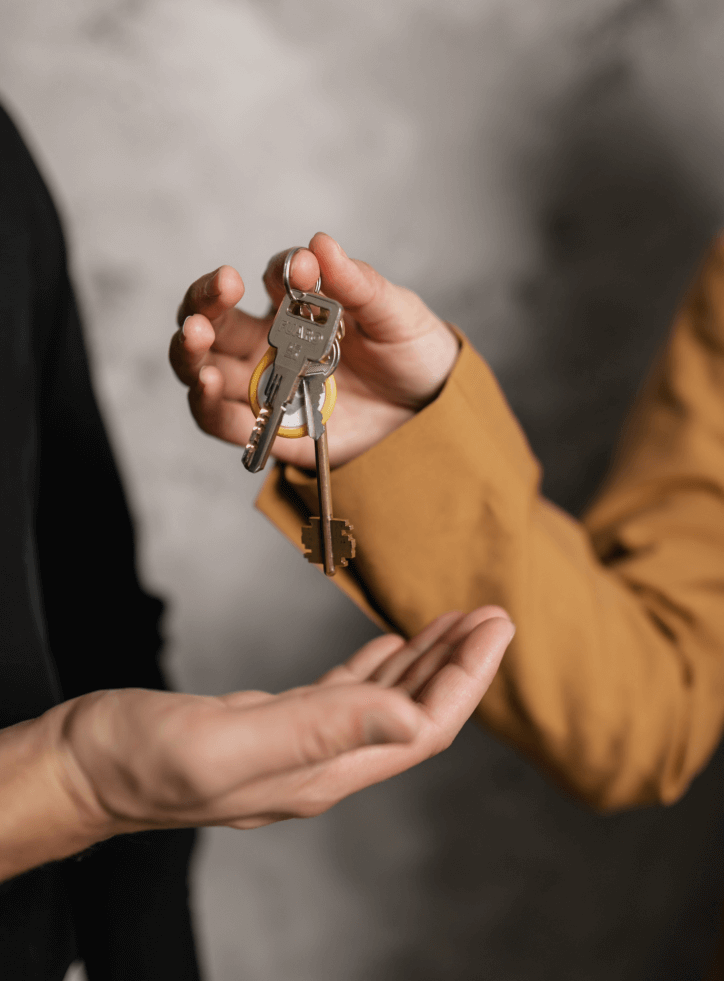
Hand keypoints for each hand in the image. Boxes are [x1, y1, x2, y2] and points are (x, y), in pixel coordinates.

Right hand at [0, 608, 512, 879]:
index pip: (421, 727)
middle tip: (492, 615)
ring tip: (456, 623)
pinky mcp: (271, 726)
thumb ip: (320, 728)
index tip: (495, 627)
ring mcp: (296, 746)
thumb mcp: (231, 740)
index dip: (466, 679)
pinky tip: (390, 646)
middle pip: (413, 714)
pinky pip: (343, 694)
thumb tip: (410, 718)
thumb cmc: (141, 759)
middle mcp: (320, 763)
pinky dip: (375, 667)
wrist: (83, 767)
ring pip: (383, 701)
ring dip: (424, 661)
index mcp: (321, 769)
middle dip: (458, 666)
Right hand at [169, 233, 459, 467]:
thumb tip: (321, 244)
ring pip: (206, 366)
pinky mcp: (270, 429)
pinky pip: (223, 420)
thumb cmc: (412, 355)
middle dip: (205, 301)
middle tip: (219, 287)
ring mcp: (267, 385)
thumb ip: (359, 285)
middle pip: (218, 320)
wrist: (432, 415)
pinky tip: (204, 384)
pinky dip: (206, 404)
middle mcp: (273, 343)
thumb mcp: (396, 315)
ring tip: (195, 336)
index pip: (277, 278)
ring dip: (191, 351)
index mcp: (303, 307)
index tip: (302, 268)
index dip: (284, 269)